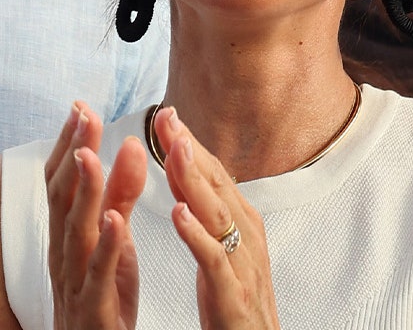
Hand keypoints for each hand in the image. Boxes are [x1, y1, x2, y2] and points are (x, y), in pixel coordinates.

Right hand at [44, 102, 148, 329]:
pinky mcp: (95, 307)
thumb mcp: (113, 238)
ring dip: (82, 190)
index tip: (80, 106)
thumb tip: (132, 145)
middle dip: (72, 152)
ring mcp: (75, 279)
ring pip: (74, 230)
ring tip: (91, 154)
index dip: (68, 143)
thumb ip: (121, 194)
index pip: (60, 179)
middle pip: (61, 196)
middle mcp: (64, 250)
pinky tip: (113, 221)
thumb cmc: (102, 294)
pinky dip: (104, 246)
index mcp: (67, 232)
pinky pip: (97, 274)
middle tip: (86, 114)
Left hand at [152, 107, 280, 328]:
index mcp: (242, 223)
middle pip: (218, 184)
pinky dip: (198, 235)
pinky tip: (179, 214)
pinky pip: (215, 261)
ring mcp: (243, 265)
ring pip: (219, 215)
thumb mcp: (220, 244)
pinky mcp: (234, 296)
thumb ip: (202, 207)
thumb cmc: (236, 298)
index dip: (189, 142)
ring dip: (196, 180)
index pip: (214, 173)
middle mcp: (247, 237)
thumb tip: (182, 165)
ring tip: (174, 151)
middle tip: (167, 118)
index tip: (165, 113)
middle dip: (191, 149)